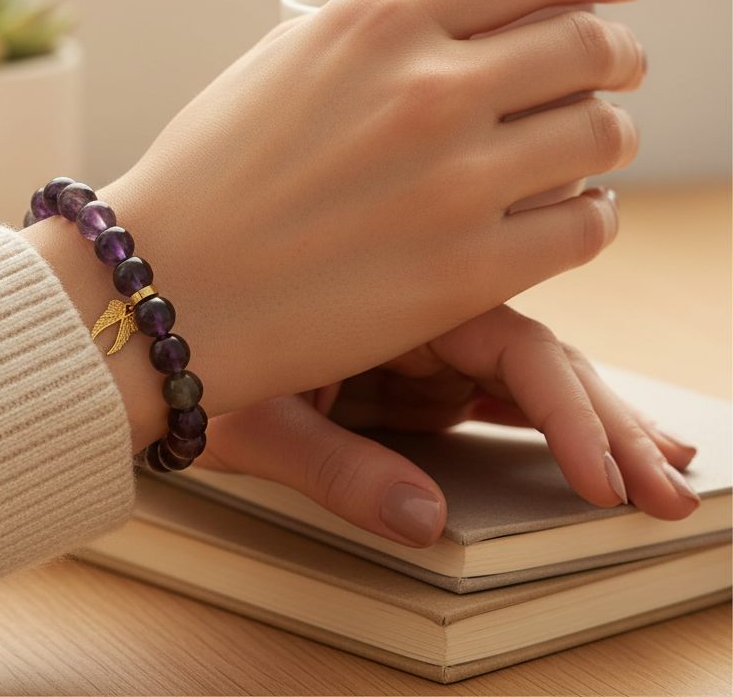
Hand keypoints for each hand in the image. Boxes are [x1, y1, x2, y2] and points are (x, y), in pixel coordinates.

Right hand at [30, 0, 648, 446]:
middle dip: (616, 56)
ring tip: (587, 150)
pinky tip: (568, 212)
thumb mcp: (288, 62)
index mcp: (379, 18)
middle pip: (590, 45)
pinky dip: (593, 211)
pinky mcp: (467, 271)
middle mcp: (427, 86)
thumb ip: (388, 30)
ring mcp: (454, 181)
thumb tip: (484, 21)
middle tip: (613, 72)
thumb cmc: (212, 174)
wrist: (164, 287)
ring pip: (602, 134)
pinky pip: (587, 223)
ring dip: (608, 135)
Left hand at [199, 305, 699, 546]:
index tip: (606, 475)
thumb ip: (339, 466)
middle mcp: (418, 303)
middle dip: (607, 421)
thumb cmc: (192, 352)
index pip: (510, 345)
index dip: (569, 411)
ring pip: (529, 368)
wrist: (144, 321)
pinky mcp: (416, 365)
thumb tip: (425, 522)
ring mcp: (422, 333)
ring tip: (664, 470)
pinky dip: (550, 417)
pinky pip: (495, 389)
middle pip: (539, 354)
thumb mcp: (258, 413)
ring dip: (596, 418)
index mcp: (391, 292)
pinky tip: (600, 448)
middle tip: (669, 485)